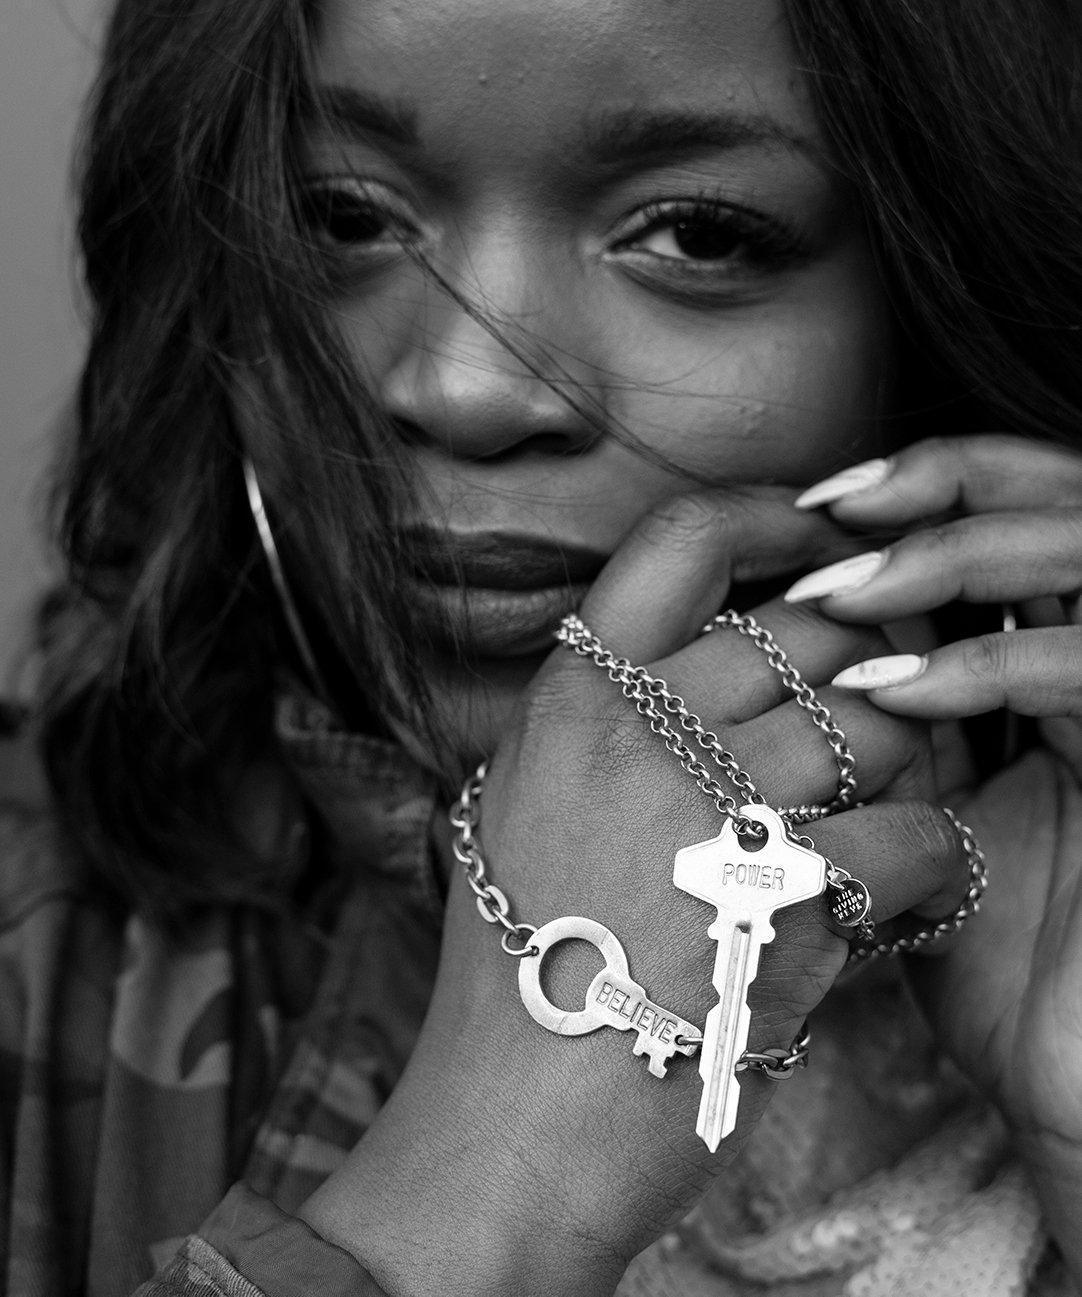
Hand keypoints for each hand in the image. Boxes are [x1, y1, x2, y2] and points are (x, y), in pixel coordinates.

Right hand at [301, 488, 970, 1296]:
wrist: (508, 1126)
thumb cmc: (516, 972)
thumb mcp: (511, 811)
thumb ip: (589, 729)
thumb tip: (674, 672)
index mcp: (568, 700)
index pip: (681, 539)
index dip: (772, 517)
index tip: (824, 536)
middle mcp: (635, 730)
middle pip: (808, 633)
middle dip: (864, 667)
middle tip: (882, 718)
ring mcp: (706, 809)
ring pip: (879, 722)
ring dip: (907, 765)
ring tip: (887, 815)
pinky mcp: (784, 904)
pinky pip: (919, 834)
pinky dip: (932, 865)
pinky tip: (902, 898)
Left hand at [787, 435, 1081, 1187]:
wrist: (1071, 1071)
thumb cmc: (978, 957)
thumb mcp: (905, 822)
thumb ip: (860, 740)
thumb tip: (741, 670)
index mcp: (1051, 666)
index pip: (1008, 512)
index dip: (925, 481)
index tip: (812, 505)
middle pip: (1052, 500)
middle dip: (937, 488)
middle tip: (832, 509)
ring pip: (1078, 555)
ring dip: (952, 559)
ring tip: (841, 593)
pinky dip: (986, 668)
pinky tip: (894, 695)